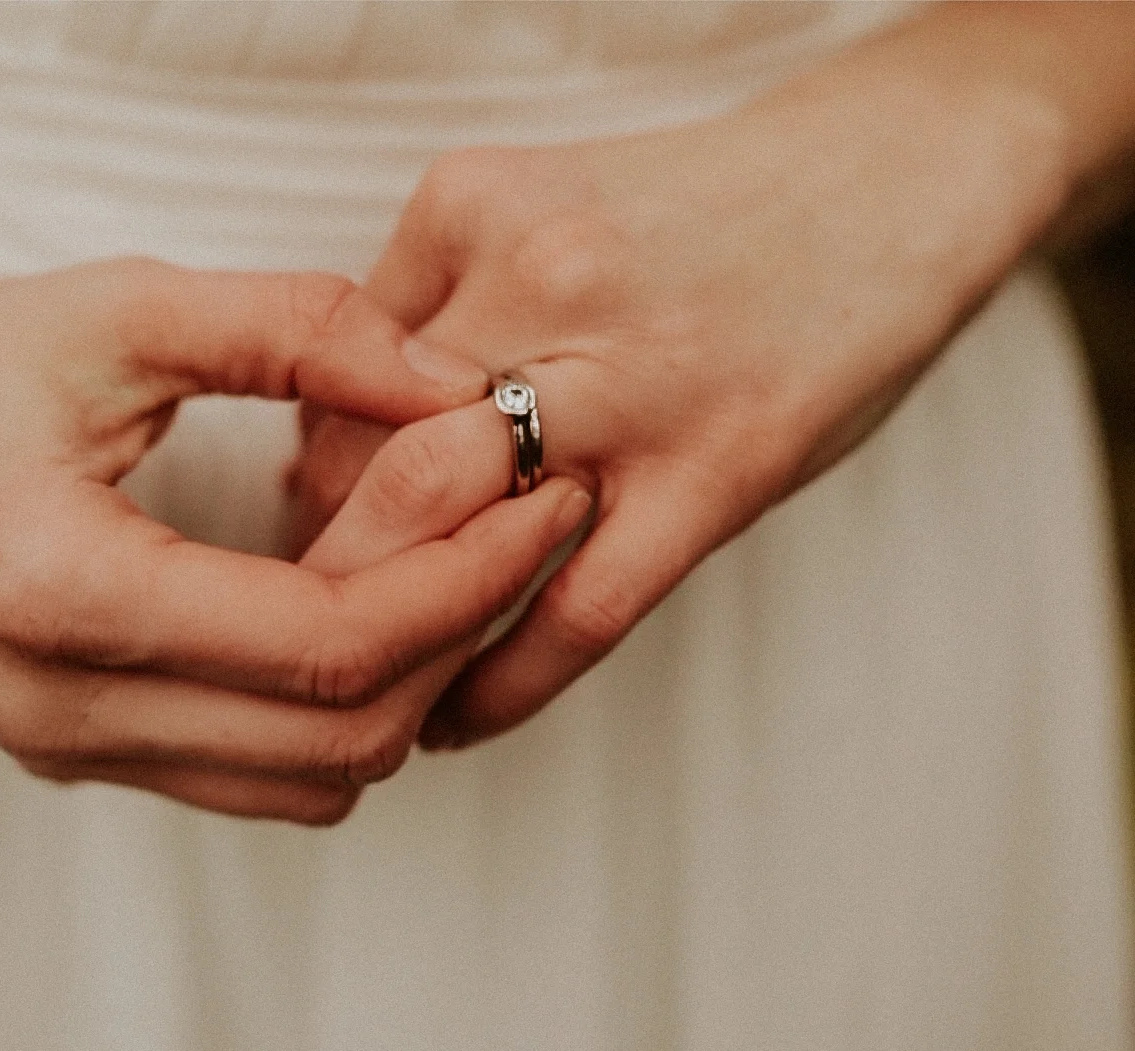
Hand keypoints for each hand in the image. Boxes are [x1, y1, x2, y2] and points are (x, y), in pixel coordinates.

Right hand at [0, 257, 586, 820]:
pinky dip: (345, 701)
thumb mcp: (129, 304)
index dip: (463, 572)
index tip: (542, 488)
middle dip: (458, 618)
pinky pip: (267, 772)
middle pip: (342, 728)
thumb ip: (302, 328)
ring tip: (441, 540)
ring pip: (317, 774)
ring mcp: (67, 747)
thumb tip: (463, 392)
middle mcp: (57, 704)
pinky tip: (364, 593)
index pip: (326, 643)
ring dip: (411, 669)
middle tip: (515, 501)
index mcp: (54, 585)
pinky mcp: (86, 753)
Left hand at [290, 87, 1058, 748]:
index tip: (307, 513)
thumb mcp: (533, 210)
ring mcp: (632, 382)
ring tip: (376, 672)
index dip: (308, 460)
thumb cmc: (689, 219)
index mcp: (472, 210)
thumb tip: (318, 457)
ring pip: (455, 533)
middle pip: (368, 454)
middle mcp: (539, 283)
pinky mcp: (715, 472)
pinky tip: (452, 723)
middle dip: (335, 550)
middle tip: (322, 609)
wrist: (883, 187)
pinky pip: (574, 610)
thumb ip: (429, 316)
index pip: (328, 372)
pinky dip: (497, 685)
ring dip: (401, 623)